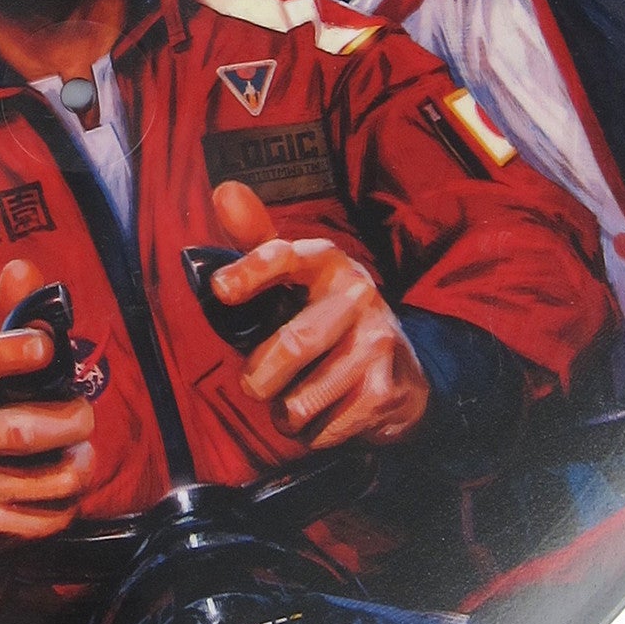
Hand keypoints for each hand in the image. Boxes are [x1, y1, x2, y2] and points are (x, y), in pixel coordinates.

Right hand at [0, 259, 95, 555]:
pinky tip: (56, 493)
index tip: (47, 346)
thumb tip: (22, 265)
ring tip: (76, 457)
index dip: (9, 350)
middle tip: (85, 416)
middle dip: (71, 421)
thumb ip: (10, 321)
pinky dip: (67, 504)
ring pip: (45, 479)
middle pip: (21, 429)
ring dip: (78, 466)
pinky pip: (46, 517)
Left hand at [210, 180, 429, 448]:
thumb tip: (224, 189)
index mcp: (329, 262)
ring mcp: (378, 343)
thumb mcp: (298, 277)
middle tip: (255, 384)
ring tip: (291, 404)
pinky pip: (324, 428)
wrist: (403, 370)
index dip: (251, 271)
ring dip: (284, 413)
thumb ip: (258, 239)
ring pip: (303, 398)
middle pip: (291, 346)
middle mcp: (359, 294)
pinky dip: (311, 434)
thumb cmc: (328, 318)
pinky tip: (325, 417)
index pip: (287, 256)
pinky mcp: (386, 390)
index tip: (221, 290)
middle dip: (259, 378)